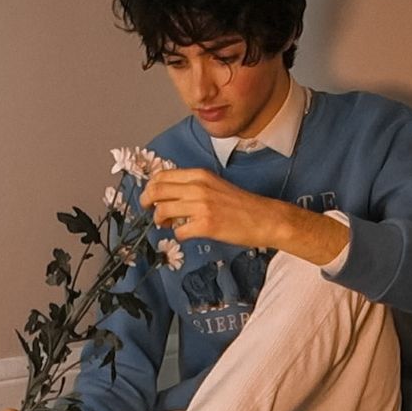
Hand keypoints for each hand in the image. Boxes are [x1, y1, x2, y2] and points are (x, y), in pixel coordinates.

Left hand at [141, 167, 349, 265]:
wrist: (264, 218)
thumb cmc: (241, 204)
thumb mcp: (215, 185)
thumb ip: (193, 186)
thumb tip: (170, 195)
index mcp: (199, 175)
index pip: (162, 176)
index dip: (150, 187)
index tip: (150, 196)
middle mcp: (197, 187)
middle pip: (157, 191)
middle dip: (147, 202)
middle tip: (149, 211)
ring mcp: (201, 206)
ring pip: (162, 211)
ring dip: (160, 220)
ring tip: (168, 225)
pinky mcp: (205, 225)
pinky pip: (178, 232)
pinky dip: (178, 235)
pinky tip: (186, 234)